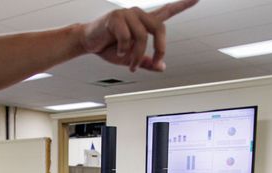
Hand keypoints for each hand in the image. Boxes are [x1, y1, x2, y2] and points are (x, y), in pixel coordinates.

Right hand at [81, 0, 198, 71]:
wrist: (88, 42)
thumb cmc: (109, 47)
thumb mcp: (130, 58)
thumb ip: (147, 62)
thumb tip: (162, 67)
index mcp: (145, 22)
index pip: (167, 10)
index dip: (183, 5)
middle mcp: (139, 14)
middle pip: (160, 28)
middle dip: (160, 48)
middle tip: (156, 62)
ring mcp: (127, 14)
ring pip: (142, 37)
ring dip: (137, 56)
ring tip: (130, 64)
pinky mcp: (116, 17)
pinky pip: (126, 38)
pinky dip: (122, 50)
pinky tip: (116, 51)